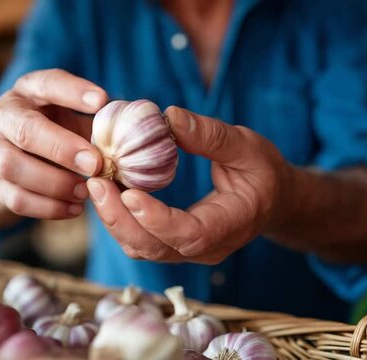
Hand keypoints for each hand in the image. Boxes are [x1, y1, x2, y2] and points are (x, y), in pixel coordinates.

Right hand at [0, 69, 107, 219]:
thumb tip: (139, 133)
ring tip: (85, 192)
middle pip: (25, 130)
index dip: (73, 91)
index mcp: (28, 90)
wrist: (18, 155)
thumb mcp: (75, 117)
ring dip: (54, 183)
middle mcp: (3, 115)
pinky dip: (47, 207)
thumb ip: (100, 123)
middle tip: (96, 164)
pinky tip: (74, 208)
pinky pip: (15, 198)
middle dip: (62, 148)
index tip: (102, 101)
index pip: (47, 83)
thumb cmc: (59, 129)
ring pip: (13, 167)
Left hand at [86, 106, 291, 263]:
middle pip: (155, 247)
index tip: (130, 194)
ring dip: (114, 220)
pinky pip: (140, 239)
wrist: (272, 200)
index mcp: (229, 225)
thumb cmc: (263, 172)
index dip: (157, 219)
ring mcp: (187, 251)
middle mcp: (205, 248)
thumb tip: (169, 117)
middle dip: (120, 219)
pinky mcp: (173, 244)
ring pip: (141, 248)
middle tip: (95, 183)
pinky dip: (119, 218)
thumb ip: (211, 135)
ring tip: (94, 183)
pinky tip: (107, 190)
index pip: (189, 234)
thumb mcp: (247, 146)